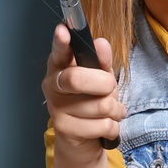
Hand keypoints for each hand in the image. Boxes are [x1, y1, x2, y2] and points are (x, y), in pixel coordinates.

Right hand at [42, 22, 123, 162]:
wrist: (83, 137)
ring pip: (99, 105)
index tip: (62, 30)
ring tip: (111, 111)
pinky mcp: (64, 128)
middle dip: (105, 84)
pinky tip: (106, 126)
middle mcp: (52, 84)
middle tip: (109, 89)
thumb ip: (102, 61)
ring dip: (115, 110)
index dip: (61, 42)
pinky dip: (113, 127)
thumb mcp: (100, 77)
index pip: (59, 51)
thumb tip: (102, 43)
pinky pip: (102, 125)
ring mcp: (56, 107)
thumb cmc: (91, 100)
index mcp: (60, 65)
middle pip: (77, 78)